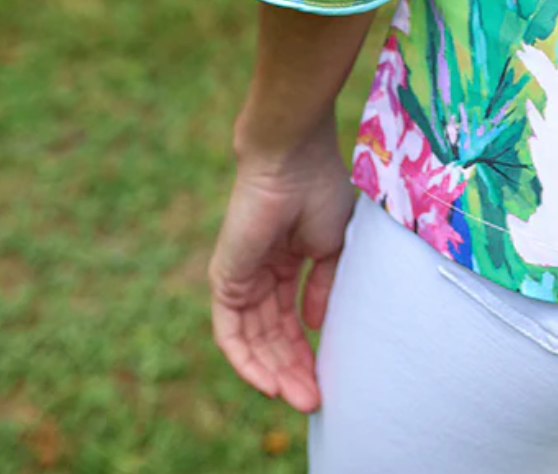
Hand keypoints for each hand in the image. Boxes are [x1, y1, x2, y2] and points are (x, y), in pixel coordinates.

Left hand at [208, 121, 355, 413]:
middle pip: (273, 337)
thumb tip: (315, 325)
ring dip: (275, 374)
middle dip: (294, 371)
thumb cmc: (318, 188)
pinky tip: (270, 383)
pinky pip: (230, 334)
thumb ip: (323, 287)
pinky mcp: (225, 281)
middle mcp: (260, 275)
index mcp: (286, 263)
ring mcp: (240, 279)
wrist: (292, 158)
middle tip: (316, 400)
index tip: (330, 381)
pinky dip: (247, 362)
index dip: (310, 352)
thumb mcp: (332, 245)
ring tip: (301, 398)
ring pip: (253, 342)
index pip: (293, 321)